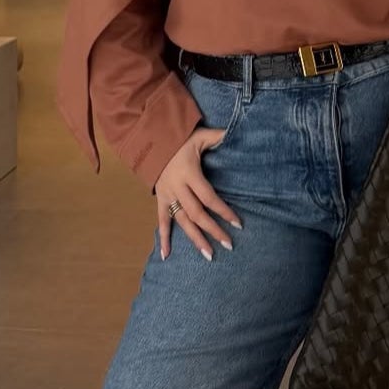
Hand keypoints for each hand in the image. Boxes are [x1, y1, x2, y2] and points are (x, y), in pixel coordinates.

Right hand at [154, 126, 242, 261]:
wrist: (149, 139)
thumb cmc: (179, 138)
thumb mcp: (199, 135)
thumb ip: (218, 137)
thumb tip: (237, 133)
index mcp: (189, 173)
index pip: (208, 197)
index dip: (223, 211)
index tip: (238, 223)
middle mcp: (177, 187)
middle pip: (196, 213)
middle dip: (213, 230)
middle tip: (228, 245)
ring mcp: (167, 195)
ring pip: (181, 221)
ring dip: (195, 238)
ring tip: (208, 254)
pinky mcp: (160, 199)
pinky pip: (161, 221)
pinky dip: (163, 238)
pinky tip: (166, 255)